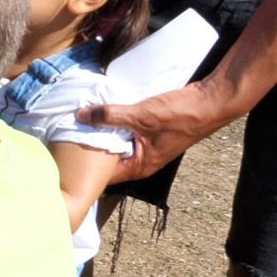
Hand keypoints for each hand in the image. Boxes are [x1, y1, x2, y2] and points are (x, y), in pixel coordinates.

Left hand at [77, 78, 240, 181]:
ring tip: (77, 121)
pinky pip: (124, 131)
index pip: (104, 175)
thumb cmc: (182, 115)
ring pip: (115, 143)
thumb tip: (81, 116)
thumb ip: (110, 116)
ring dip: (101, 132)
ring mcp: (146, 145)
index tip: (63, 156)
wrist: (213, 101)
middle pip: (107, 158)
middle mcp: (142, 160)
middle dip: (88, 147)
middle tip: (63, 135)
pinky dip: (112, 123)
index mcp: (139, 166)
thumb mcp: (141, 115)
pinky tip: (99, 111)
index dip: (83, 167)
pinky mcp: (149, 131)